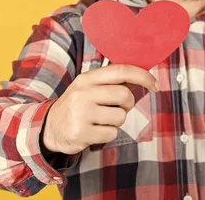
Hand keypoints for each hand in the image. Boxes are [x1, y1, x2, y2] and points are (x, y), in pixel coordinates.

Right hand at [42, 64, 158, 154]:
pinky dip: (107, 134)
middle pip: (125, 95)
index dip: (143, 76)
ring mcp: (81, 113)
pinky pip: (111, 134)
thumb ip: (112, 82)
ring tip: (100, 120)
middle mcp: (83, 92)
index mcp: (88, 78)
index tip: (155, 84)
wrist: (49, 127)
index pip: (121, 71)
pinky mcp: (81, 132)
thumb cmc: (78, 105)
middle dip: (128, 104)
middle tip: (118, 108)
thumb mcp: (89, 87)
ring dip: (116, 121)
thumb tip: (144, 76)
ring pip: (120, 117)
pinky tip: (94, 131)